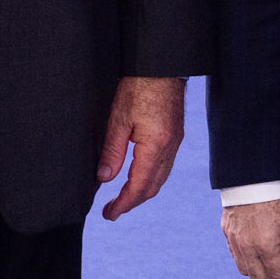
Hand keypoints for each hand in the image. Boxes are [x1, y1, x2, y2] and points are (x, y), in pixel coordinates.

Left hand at [97, 75, 184, 220]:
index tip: (109, 214)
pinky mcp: (175, 135)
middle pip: (152, 187)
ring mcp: (175, 142)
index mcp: (156, 145)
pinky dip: (150, 178)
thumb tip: (104, 179)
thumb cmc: (138, 85)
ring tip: (121, 199)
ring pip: (160, 178)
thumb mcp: (118, 118)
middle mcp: (170, 147)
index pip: (139, 185)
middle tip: (111, 211)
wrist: (161, 64)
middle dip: (132, 202)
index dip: (124, 203)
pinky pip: (164, 166)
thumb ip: (112, 151)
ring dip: (141, 192)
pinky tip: (137, 177)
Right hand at [222, 194, 279, 278]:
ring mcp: (234, 240)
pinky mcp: (227, 232)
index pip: (279, 276)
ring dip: (261, 271)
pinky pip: (236, 255)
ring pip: (245, 271)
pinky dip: (248, 259)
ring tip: (275, 261)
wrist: (254, 172)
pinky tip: (260, 249)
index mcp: (266, 245)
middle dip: (277, 278)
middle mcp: (246, 247)